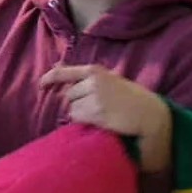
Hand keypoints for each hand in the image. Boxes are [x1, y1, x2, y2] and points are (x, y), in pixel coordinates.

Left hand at [41, 64, 172, 170]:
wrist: (150, 114)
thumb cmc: (132, 97)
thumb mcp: (112, 79)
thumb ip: (90, 77)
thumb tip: (60, 70)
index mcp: (95, 71)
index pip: (63, 72)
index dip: (49, 79)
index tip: (41, 86)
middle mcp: (92, 82)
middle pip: (69, 95)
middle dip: (77, 103)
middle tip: (95, 108)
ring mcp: (94, 98)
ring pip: (72, 108)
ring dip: (81, 114)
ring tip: (101, 115)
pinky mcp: (97, 113)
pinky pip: (78, 118)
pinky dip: (85, 122)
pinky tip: (101, 122)